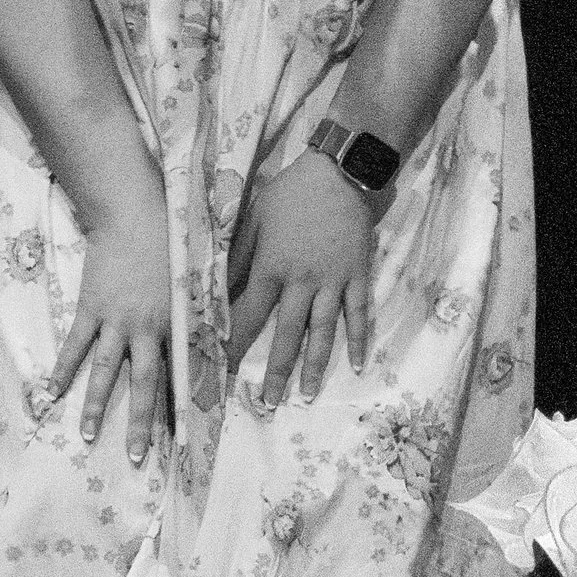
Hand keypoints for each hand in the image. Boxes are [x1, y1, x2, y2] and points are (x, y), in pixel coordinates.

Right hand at [46, 176, 174, 465]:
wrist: (135, 213)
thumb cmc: (172, 240)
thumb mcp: (196, 276)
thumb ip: (202, 308)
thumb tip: (220, 330)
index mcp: (176, 322)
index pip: (181, 372)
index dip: (182, 405)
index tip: (185, 437)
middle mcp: (146, 328)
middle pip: (144, 384)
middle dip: (141, 423)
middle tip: (137, 458)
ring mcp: (115, 320)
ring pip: (105, 372)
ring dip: (96, 406)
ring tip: (88, 436)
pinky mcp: (90, 308)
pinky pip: (75, 345)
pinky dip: (63, 369)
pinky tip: (52, 391)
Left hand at [227, 153, 377, 412]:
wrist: (338, 174)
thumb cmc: (289, 194)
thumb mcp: (253, 220)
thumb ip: (237, 258)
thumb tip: (217, 291)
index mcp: (271, 268)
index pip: (249, 316)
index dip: (234, 344)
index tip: (222, 371)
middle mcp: (302, 282)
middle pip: (286, 335)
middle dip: (276, 371)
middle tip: (269, 402)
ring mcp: (333, 282)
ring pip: (322, 332)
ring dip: (315, 366)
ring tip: (308, 395)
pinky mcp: (357, 276)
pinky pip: (359, 313)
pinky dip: (360, 340)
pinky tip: (358, 364)